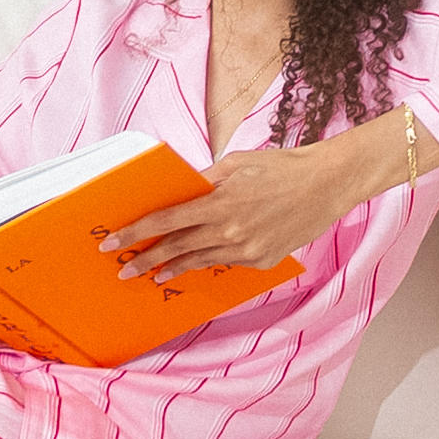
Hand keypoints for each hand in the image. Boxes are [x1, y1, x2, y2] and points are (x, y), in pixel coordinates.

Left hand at [100, 136, 372, 282]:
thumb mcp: (235, 164)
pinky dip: (209, 261)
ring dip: (173, 268)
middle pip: (176, 249)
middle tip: (123, 269)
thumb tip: (180, 195)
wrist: (327, 184)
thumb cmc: (280, 167)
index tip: (112, 242)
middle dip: (145, 260)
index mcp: (220, 203)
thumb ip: (204, 183)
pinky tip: (194, 263)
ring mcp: (248, 251)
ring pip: (199, 261)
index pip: (165, 222)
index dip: (135, 233)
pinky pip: (227, 263)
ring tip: (152, 274)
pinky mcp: (262, 261)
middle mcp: (230, 232)